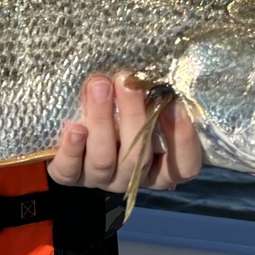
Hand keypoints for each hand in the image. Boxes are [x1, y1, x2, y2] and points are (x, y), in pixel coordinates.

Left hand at [48, 73, 202, 191]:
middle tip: (127, 82)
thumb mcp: (142, 104)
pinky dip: (73, 149)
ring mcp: (100, 178)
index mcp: (159, 166)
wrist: (74, 120)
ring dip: (102, 121)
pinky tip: (75, 128)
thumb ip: (155, 98)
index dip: (182, 138)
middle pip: (138, 158)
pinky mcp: (70, 175)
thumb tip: (163, 76)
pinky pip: (70, 171)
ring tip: (99, 85)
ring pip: (104, 160)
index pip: (183, 165)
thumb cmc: (119, 107)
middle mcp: (130, 176)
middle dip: (133, 117)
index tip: (174, 102)